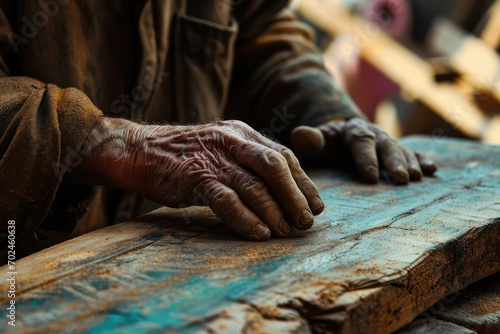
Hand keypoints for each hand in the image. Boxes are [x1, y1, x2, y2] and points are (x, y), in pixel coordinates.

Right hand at [123, 120, 323, 239]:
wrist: (140, 150)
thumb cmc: (186, 155)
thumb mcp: (222, 147)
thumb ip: (249, 161)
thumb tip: (282, 191)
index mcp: (242, 133)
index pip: (283, 155)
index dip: (304, 182)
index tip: (316, 205)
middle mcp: (232, 141)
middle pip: (275, 167)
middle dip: (295, 196)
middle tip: (306, 222)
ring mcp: (213, 158)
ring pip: (254, 185)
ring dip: (275, 211)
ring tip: (287, 232)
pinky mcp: (194, 177)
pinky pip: (227, 200)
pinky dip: (246, 219)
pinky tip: (259, 233)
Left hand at [290, 118, 436, 183]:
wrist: (340, 137)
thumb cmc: (326, 146)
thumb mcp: (316, 143)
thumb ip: (310, 140)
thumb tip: (299, 134)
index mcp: (351, 131)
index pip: (360, 141)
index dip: (366, 158)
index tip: (370, 178)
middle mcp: (373, 133)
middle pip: (385, 145)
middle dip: (395, 161)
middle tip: (402, 179)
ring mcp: (387, 141)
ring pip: (401, 149)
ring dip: (410, 163)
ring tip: (417, 178)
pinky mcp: (398, 150)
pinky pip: (413, 152)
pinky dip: (423, 160)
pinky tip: (432, 170)